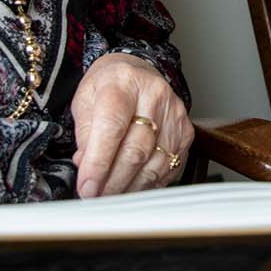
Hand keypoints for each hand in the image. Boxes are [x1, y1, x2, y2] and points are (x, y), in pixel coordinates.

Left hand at [71, 53, 190, 197]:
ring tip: (111, 194)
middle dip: (112, 181)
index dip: (98, 163)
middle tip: (95, 197)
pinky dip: (148, 182)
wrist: (137, 73)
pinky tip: (132, 185)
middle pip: (135, 150)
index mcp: (122, 83)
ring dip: (130, 187)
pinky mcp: (185, 131)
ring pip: (154, 163)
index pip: (111, 128)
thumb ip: (85, 134)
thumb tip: (87, 166)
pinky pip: (169, 166)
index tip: (87, 187)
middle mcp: (153, 96)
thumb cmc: (108, 88)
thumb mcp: (85, 101)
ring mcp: (174, 114)